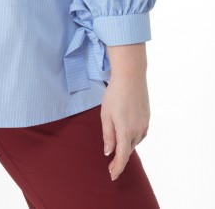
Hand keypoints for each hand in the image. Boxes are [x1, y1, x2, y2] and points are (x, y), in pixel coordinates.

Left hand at [101, 43, 149, 180]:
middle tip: (110, 163)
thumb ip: (108, 135)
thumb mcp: (106, 115)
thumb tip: (108, 153)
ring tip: (117, 146)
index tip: (112, 176)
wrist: (131, 77)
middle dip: (120, 157)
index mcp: (125, 131)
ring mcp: (144, 125)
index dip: (117, 168)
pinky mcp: (147, 118)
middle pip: (128, 150)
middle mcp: (138, 131)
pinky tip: (127, 133)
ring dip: (126, 146)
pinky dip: (132, 137)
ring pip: (134, 142)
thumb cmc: (114, 94)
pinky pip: (140, 134)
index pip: (122, 157)